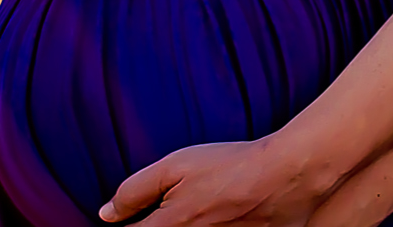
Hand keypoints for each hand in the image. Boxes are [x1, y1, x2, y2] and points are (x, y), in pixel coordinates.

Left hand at [99, 135, 333, 226]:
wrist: (286, 176)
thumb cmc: (231, 167)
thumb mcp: (175, 166)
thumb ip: (134, 191)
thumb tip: (106, 213)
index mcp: (167, 229)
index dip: (126, 225)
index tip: (131, 219)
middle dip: (155, 222)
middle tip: (179, 204)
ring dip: (182, 223)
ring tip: (201, 203)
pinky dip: (207, 224)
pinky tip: (215, 212)